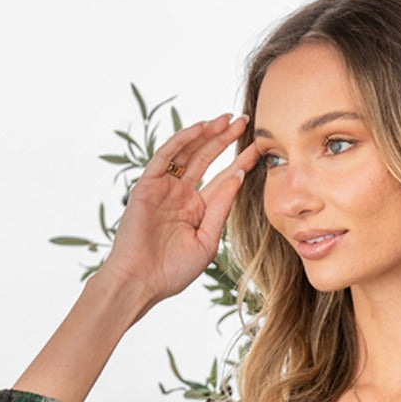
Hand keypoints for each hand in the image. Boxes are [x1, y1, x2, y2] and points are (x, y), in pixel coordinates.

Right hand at [102, 112, 260, 307]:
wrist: (141, 282)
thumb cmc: (173, 270)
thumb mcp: (207, 240)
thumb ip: (220, 208)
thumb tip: (237, 176)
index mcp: (197, 210)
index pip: (223, 179)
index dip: (240, 163)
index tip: (259, 149)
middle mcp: (181, 195)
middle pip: (206, 159)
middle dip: (225, 139)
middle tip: (244, 121)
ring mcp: (164, 188)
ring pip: (188, 152)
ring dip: (206, 134)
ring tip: (227, 119)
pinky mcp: (147, 185)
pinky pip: (165, 156)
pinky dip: (182, 140)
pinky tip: (200, 128)